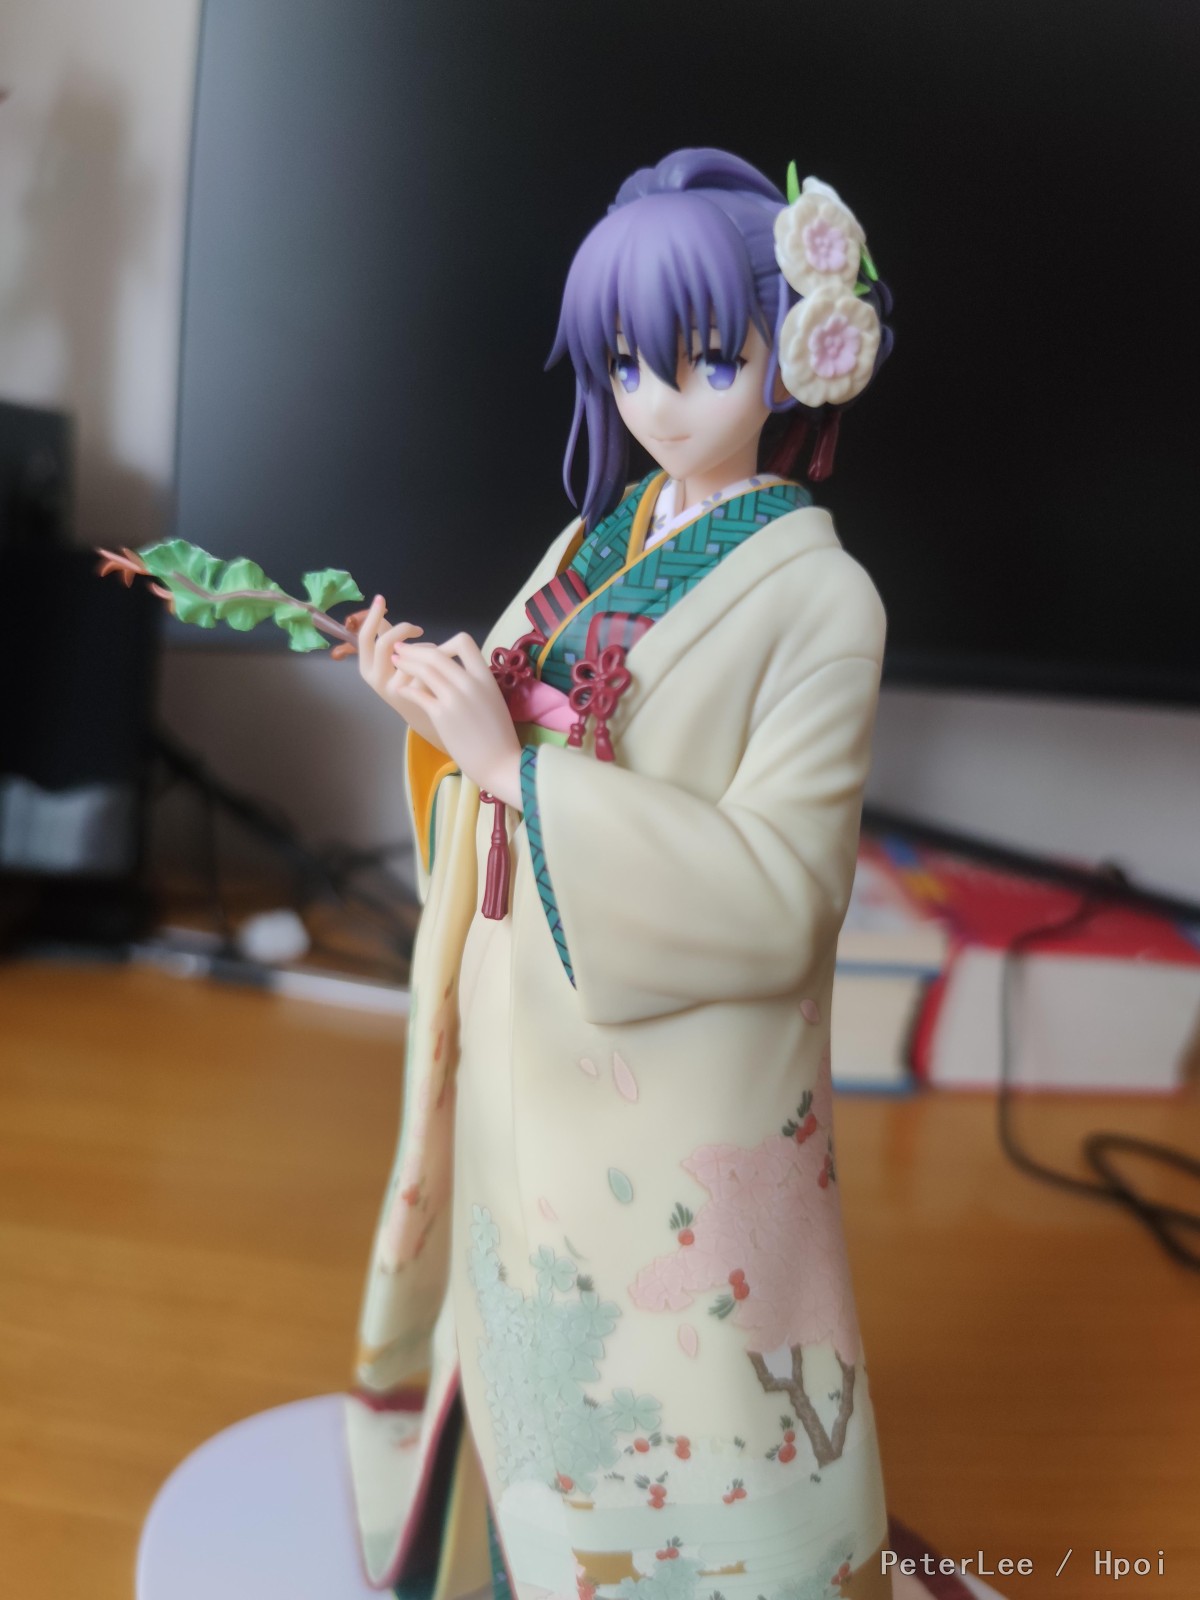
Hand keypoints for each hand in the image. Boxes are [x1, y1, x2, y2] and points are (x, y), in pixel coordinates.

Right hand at [356, 595, 445, 750]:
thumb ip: (385, 639)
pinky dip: (435, 658)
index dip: (371, 616)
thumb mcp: (391, 663)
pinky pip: (425, 664)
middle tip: (417, 629)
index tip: (381, 599)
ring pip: (408, 653)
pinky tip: (441, 667)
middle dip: (402, 629)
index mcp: (366, 667)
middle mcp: (375, 678)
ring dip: (424, 647)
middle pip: (384, 642)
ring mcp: (393, 688)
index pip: (364, 637)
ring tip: (434, 654)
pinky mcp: (413, 694)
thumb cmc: (409, 685)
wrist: (425, 718)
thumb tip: (380, 612)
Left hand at [391, 633, 522, 807]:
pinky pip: (418, 694)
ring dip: (406, 663)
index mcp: (485, 677)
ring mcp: (455, 698)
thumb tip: (456, 674)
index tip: (434, 653)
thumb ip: (476, 684)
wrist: (500, 763)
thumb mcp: (493, 700)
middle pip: (436, 654)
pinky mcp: (442, 715)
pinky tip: (401, 690)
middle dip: (414, 650)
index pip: (464, 642)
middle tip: (400, 648)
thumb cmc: (499, 736)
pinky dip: (406, 688)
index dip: (445, 644)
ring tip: (395, 661)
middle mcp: (470, 683)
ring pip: (424, 670)